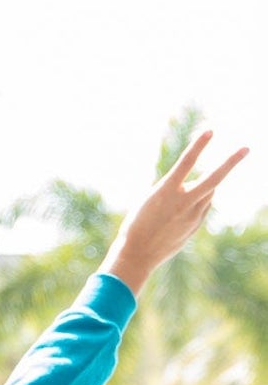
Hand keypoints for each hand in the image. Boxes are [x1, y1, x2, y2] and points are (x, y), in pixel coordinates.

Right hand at [99, 131, 248, 296]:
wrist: (138, 253)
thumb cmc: (137, 223)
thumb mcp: (152, 199)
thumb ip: (177, 190)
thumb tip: (203, 189)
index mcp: (166, 191)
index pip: (186, 162)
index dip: (198, 145)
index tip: (211, 131)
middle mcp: (183, 202)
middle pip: (214, 179)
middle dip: (231, 162)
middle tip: (246, 149)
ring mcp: (192, 216)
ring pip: (208, 193)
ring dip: (203, 186)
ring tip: (179, 198)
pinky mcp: (195, 226)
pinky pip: (203, 207)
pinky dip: (198, 201)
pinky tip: (181, 210)